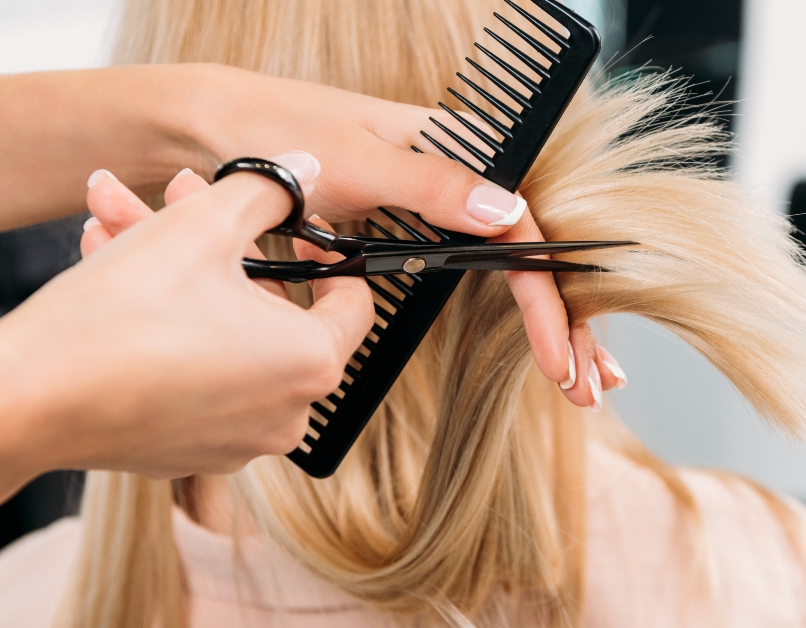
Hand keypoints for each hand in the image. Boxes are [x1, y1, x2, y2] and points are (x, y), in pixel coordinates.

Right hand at [0, 158, 371, 502]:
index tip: (294, 232)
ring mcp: (236, 438)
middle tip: (176, 200)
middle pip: (268, 307)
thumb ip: (268, 192)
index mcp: (311, 364)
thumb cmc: (119, 319)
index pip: (353, 302)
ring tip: (116, 223)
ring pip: (221, 331)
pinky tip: (110, 267)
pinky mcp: (186, 447)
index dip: (326, 254)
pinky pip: (193, 369)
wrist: (25, 399)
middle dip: (217, 243)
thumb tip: (305, 171)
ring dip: (176, 270)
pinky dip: (164, 322)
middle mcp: (285, 413)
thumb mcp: (202, 227)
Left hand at [84, 157, 630, 413]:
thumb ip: (433, 184)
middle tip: (589, 388)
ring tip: (581, 380)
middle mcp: (459, 179)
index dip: (547, 302)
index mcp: (458, 150)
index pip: (524, 235)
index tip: (558, 359)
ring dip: (550, 325)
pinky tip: (545, 349)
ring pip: (511, 272)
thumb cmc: (281, 133)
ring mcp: (440, 205)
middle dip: (568, 324)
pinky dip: (510, 315)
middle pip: (531, 259)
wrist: (216, 127)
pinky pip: (475, 273)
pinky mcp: (416, 227)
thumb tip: (511, 211)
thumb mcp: (356, 163)